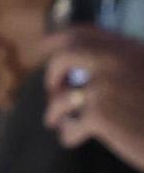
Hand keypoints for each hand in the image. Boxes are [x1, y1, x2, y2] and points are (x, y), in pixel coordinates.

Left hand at [44, 33, 143, 172]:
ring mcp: (105, 87)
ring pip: (61, 97)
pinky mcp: (100, 116)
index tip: (44, 48)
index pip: (83, 33)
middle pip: (64, 57)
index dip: (58, 40)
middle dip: (52, 73)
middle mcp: (114, 62)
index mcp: (128, 49)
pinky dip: (68, 134)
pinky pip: (70, 125)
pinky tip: (72, 139)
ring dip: (54, 111)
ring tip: (56, 120)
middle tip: (51, 89)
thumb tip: (82, 71)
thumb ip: (121, 66)